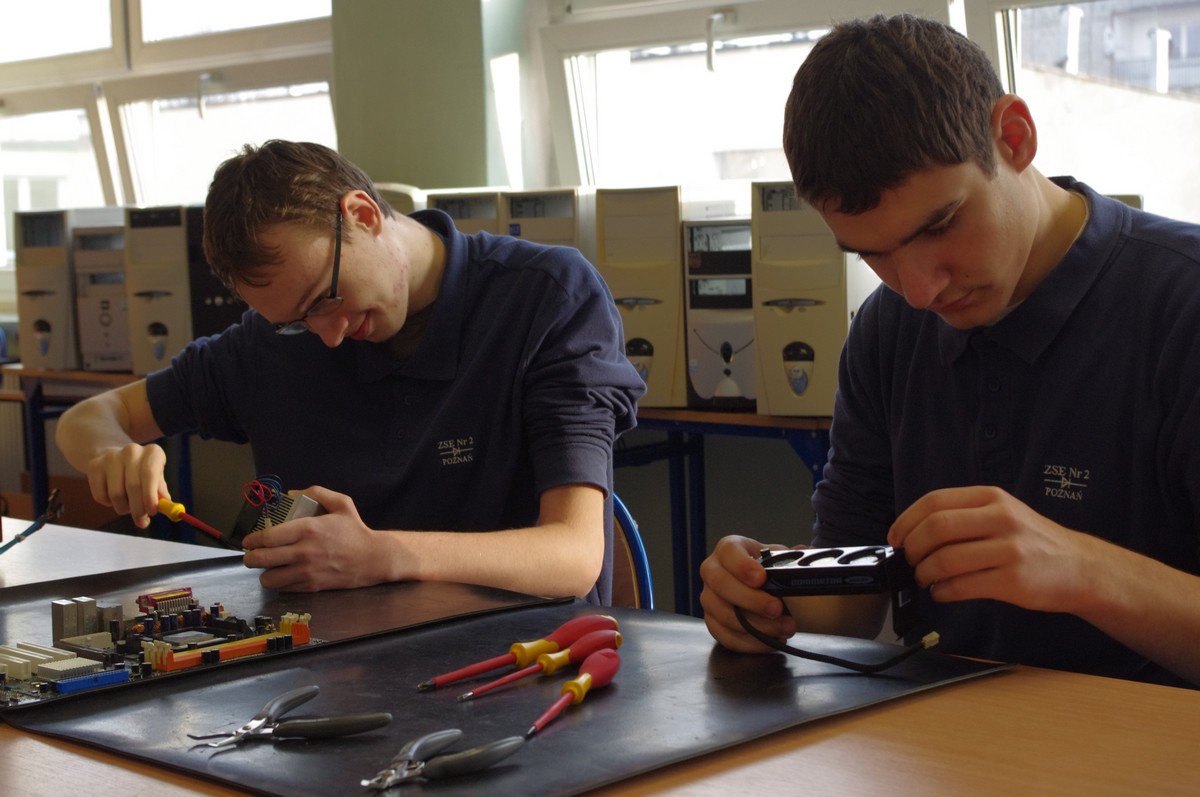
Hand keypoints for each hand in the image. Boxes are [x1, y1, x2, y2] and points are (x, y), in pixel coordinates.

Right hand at [83, 442, 169, 527]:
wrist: (114, 460)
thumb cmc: (141, 473)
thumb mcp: (156, 480)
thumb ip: (161, 494)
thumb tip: (168, 509)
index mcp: (153, 453)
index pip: (150, 474)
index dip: (150, 496)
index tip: (152, 512)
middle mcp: (132, 451)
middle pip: (133, 486)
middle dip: (138, 509)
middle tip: (141, 521)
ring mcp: (111, 457)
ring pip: (116, 494)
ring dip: (123, 507)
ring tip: (128, 505)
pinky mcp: (94, 466)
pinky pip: (101, 496)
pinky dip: (108, 504)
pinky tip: (114, 497)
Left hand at [241, 486, 395, 591]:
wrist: (373, 559)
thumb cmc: (356, 531)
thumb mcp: (342, 503)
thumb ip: (317, 493)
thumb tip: (292, 493)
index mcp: (308, 529)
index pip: (267, 537)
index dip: (252, 540)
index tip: (249, 541)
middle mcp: (304, 552)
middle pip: (262, 559)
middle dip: (250, 557)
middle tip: (251, 554)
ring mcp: (306, 572)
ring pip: (269, 578)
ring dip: (264, 572)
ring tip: (268, 567)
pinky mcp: (311, 586)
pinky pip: (283, 588)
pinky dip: (279, 582)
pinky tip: (283, 575)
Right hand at [699, 536, 795, 652]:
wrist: (756, 585)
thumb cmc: (764, 568)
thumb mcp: (777, 556)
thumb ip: (790, 556)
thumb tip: (805, 552)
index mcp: (727, 549)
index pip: (729, 552)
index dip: (742, 566)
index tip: (761, 578)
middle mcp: (712, 571)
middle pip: (722, 585)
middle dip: (752, 600)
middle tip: (777, 609)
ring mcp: (709, 599)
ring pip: (724, 615)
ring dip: (757, 626)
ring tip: (784, 628)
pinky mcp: (712, 623)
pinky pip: (726, 637)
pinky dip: (751, 643)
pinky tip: (771, 641)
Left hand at [888, 485, 1098, 613]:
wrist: (1081, 567)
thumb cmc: (1033, 542)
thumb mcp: (1004, 513)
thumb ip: (965, 516)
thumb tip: (914, 532)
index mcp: (992, 498)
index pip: (935, 501)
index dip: (907, 520)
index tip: (896, 537)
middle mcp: (1001, 519)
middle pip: (936, 528)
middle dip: (913, 548)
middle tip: (909, 560)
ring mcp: (1009, 550)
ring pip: (945, 560)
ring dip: (924, 574)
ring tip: (925, 579)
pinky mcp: (1013, 580)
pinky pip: (962, 586)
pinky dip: (943, 592)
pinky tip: (942, 592)